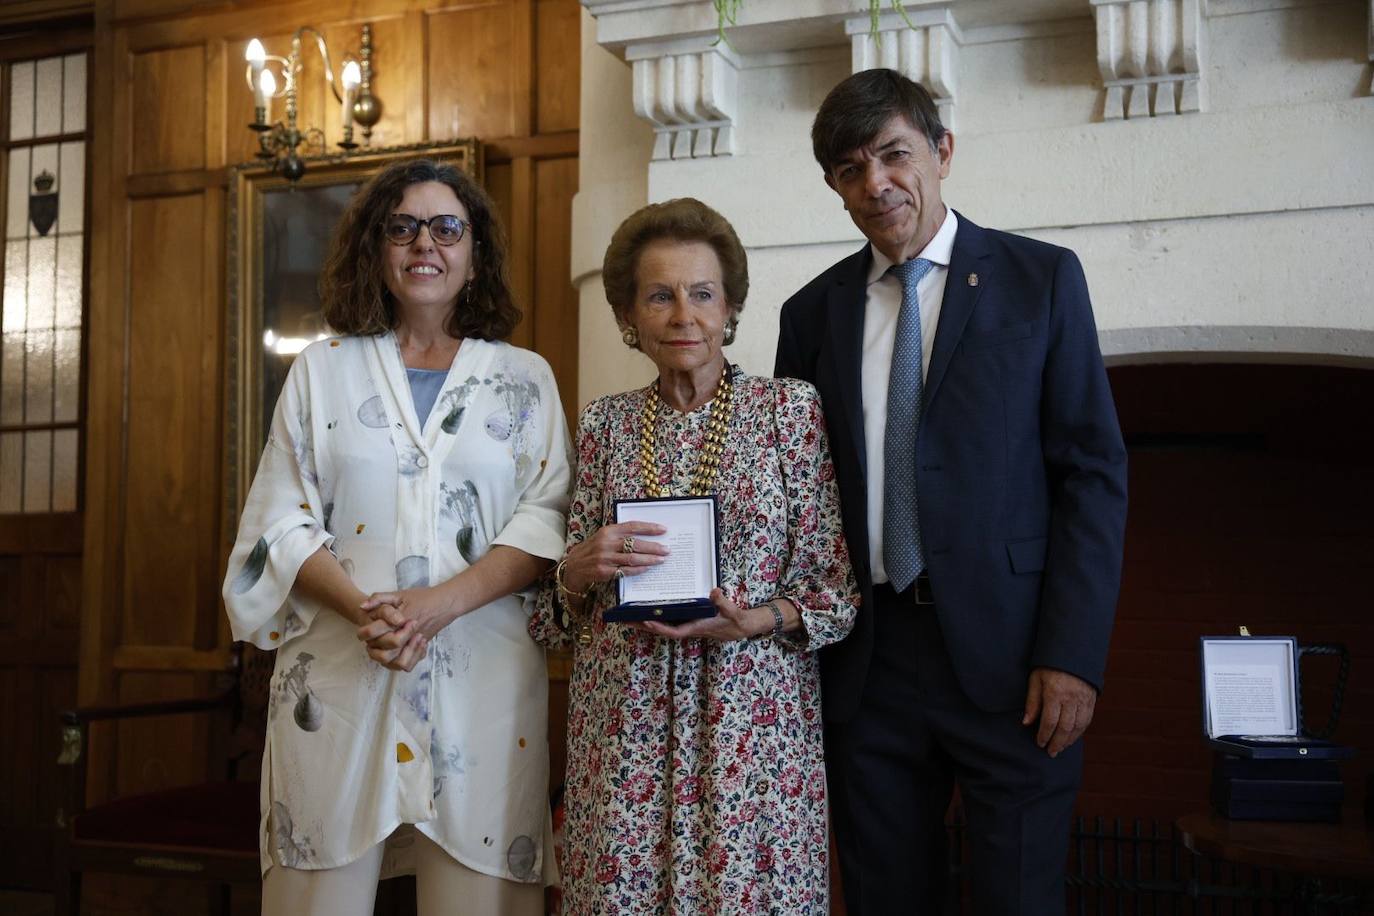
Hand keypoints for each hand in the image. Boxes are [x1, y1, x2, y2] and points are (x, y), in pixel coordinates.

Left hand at [355, 586, 457, 670]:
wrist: (445, 603)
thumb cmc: (423, 597)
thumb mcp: (399, 594)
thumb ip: (379, 598)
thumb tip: (362, 607)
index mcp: (399, 620)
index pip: (375, 631)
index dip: (364, 633)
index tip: (362, 632)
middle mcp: (407, 635)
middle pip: (384, 651)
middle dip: (373, 647)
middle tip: (370, 641)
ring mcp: (414, 644)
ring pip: (396, 662)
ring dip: (384, 658)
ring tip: (379, 649)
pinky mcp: (420, 648)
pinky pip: (408, 664)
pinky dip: (398, 662)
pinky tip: (393, 653)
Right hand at [561, 521, 669, 594]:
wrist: (574, 566)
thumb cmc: (593, 549)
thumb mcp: (604, 537)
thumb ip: (620, 534)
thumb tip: (646, 536)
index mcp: (608, 531)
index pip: (632, 526)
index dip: (649, 528)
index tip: (663, 530)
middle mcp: (606, 543)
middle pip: (635, 544)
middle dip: (653, 547)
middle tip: (666, 549)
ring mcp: (605, 558)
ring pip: (632, 558)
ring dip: (649, 559)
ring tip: (661, 559)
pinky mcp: (604, 571)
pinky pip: (626, 570)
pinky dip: (638, 570)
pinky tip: (647, 568)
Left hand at [639, 588, 768, 641]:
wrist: (741, 627)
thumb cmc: (736, 621)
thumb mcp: (732, 612)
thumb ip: (723, 603)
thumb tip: (714, 592)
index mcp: (696, 627)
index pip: (674, 631)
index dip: (660, 628)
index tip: (646, 621)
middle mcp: (687, 627)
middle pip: (661, 629)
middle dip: (642, 626)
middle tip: (623, 620)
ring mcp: (686, 624)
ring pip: (661, 624)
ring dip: (644, 621)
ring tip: (627, 615)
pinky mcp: (687, 619)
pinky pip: (668, 619)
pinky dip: (656, 615)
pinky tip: (646, 607)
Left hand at [1022, 667, 1096, 757]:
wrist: (1073, 651)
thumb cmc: (1049, 665)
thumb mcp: (1036, 679)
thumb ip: (1032, 702)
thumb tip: (1026, 723)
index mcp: (1055, 692)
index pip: (1050, 721)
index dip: (1044, 735)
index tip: (1039, 743)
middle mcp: (1072, 697)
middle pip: (1065, 727)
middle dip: (1057, 743)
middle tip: (1050, 752)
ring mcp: (1084, 699)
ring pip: (1078, 727)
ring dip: (1069, 740)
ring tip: (1060, 748)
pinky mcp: (1092, 700)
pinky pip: (1087, 720)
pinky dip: (1079, 732)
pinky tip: (1072, 738)